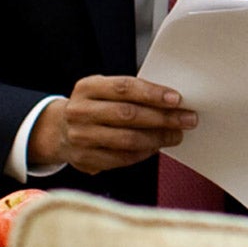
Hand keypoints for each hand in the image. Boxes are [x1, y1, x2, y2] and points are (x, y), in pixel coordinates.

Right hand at [29, 75, 198, 175]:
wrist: (60, 131)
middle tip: (187, 119)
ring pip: (127, 139)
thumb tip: (172, 101)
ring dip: (158, 138)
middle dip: (163, 117)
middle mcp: (80, 111)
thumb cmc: (94, 107)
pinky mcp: (85, 159)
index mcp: (87, 88)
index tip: (177, 99)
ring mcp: (80, 137)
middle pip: (128, 114)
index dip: (152, 93)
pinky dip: (144, 152)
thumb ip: (132, 93)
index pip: (124, 87)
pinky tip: (156, 147)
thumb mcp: (104, 91)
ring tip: (176, 134)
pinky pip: (122, 157)